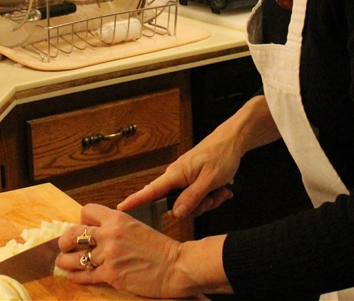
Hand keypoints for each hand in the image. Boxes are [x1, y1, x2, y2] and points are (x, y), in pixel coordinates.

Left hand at [56, 204, 188, 297]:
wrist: (176, 266)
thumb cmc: (160, 249)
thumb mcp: (136, 227)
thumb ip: (116, 228)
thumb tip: (98, 233)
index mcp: (117, 218)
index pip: (87, 211)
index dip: (82, 220)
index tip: (83, 228)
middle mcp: (110, 234)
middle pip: (73, 233)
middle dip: (65, 240)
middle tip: (65, 246)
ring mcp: (108, 255)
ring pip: (73, 257)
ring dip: (66, 261)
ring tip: (65, 263)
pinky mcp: (110, 275)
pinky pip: (84, 275)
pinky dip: (76, 277)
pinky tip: (75, 277)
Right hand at [119, 96, 277, 218]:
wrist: (233, 140)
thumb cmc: (221, 155)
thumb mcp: (209, 180)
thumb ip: (192, 198)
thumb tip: (176, 213)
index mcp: (176, 174)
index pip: (150, 190)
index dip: (135, 200)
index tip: (120, 208)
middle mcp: (177, 176)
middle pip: (177, 204)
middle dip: (198, 206)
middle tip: (215, 197)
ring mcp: (185, 178)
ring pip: (190, 202)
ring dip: (208, 201)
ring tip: (221, 190)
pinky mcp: (193, 179)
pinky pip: (197, 196)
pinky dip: (211, 196)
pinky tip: (222, 189)